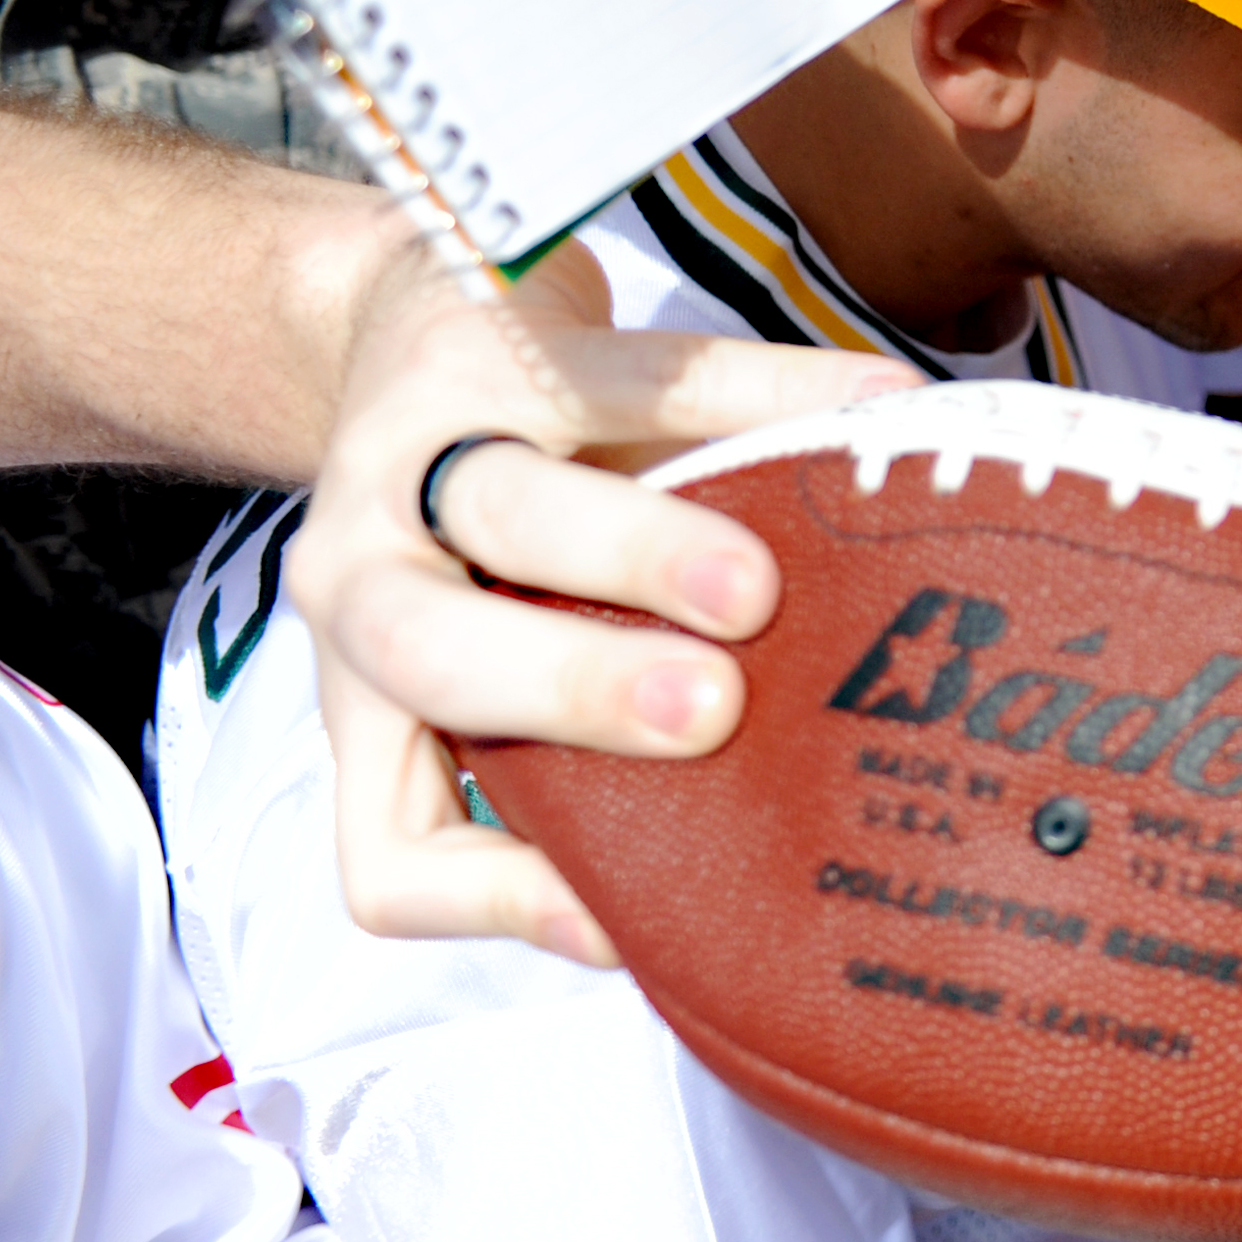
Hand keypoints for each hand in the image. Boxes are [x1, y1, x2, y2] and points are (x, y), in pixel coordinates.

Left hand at [299, 237, 910, 955]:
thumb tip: (741, 855)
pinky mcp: (505, 340)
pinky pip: (640, 370)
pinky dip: (769, 393)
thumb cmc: (487, 532)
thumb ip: (580, 747)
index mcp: (374, 698)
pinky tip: (877, 412)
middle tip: (711, 712)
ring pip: (506, 503)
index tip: (629, 919)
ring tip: (757, 584)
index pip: (388, 846)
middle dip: (575, 692)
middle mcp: (365, 585)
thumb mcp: (498, 647)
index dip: (490, 901)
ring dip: (639, 548)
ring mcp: (418, 454)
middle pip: (428, 655)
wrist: (405, 321)